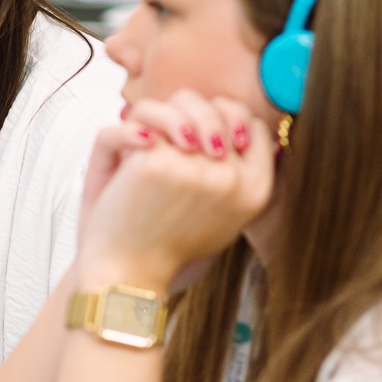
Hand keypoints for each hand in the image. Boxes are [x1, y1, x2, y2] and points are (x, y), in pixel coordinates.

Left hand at [77, 91, 274, 289]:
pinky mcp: (157, 161)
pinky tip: (125, 155)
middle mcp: (232, 178)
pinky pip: (144, 122)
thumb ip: (239, 179)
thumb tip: (245, 134)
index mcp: (256, 190)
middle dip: (190, 110)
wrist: (129, 275)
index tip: (200, 131)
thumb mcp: (225, 219)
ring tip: (145, 137)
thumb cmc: (171, 248)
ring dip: (158, 115)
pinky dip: (129, 131)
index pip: (253, 125)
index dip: (226, 118)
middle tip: (167, 131)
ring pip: (180, 106)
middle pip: (218, 108)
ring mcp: (196, 168)